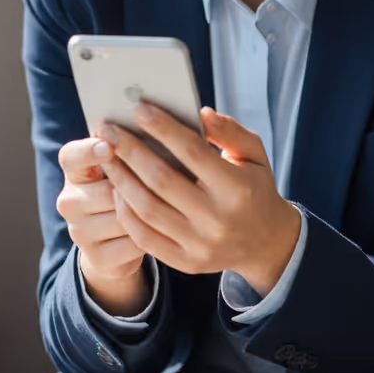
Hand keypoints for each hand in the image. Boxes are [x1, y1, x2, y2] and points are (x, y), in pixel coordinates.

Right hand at [56, 136, 148, 315]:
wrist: (113, 242)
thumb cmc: (125, 190)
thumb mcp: (121, 168)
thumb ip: (129, 152)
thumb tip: (157, 135)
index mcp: (73, 171)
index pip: (72, 155)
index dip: (89, 151)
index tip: (109, 147)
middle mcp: (69, 201)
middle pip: (109, 191)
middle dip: (137, 189)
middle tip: (158, 185)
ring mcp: (79, 232)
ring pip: (125, 218)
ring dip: (149, 213)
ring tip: (160, 208)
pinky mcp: (96, 257)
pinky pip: (135, 242)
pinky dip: (152, 235)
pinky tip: (157, 229)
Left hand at [96, 104, 300, 295]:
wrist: (266, 243)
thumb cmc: (254, 188)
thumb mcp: (254, 154)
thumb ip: (230, 131)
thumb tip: (200, 113)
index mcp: (237, 188)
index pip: (193, 152)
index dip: (163, 129)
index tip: (139, 110)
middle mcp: (218, 219)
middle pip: (162, 180)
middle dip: (130, 151)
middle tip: (108, 131)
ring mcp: (200, 245)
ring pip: (147, 209)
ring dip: (121, 180)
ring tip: (107, 156)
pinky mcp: (186, 262)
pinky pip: (144, 237)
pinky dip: (126, 212)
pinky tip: (117, 189)